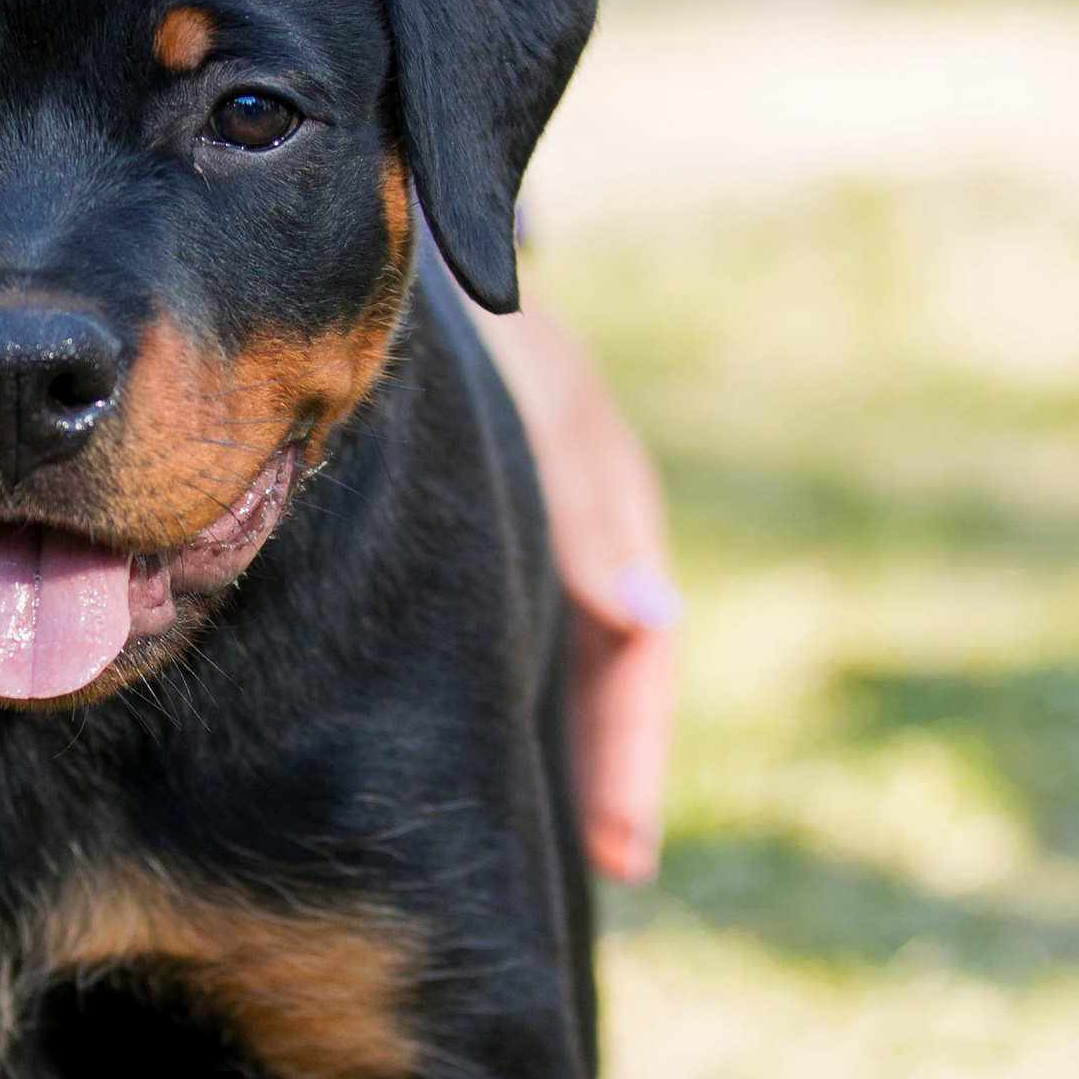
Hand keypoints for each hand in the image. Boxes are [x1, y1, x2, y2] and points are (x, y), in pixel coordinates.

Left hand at [465, 297, 679, 884]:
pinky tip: (514, 725)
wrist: (429, 216)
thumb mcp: (546, 404)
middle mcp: (586, 512)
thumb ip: (585, 503)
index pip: (636, 651)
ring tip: (577, 830)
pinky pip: (546, 604)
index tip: (621, 851)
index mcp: (601, 504)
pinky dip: (547, 674)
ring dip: (581, 730)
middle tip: (610, 862)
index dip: (628, 755)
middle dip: (612, 763)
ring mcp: (550, 503)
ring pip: (580, 639)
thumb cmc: (492, 324)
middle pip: (616, 660)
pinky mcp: (514, 495)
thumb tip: (649, 618)